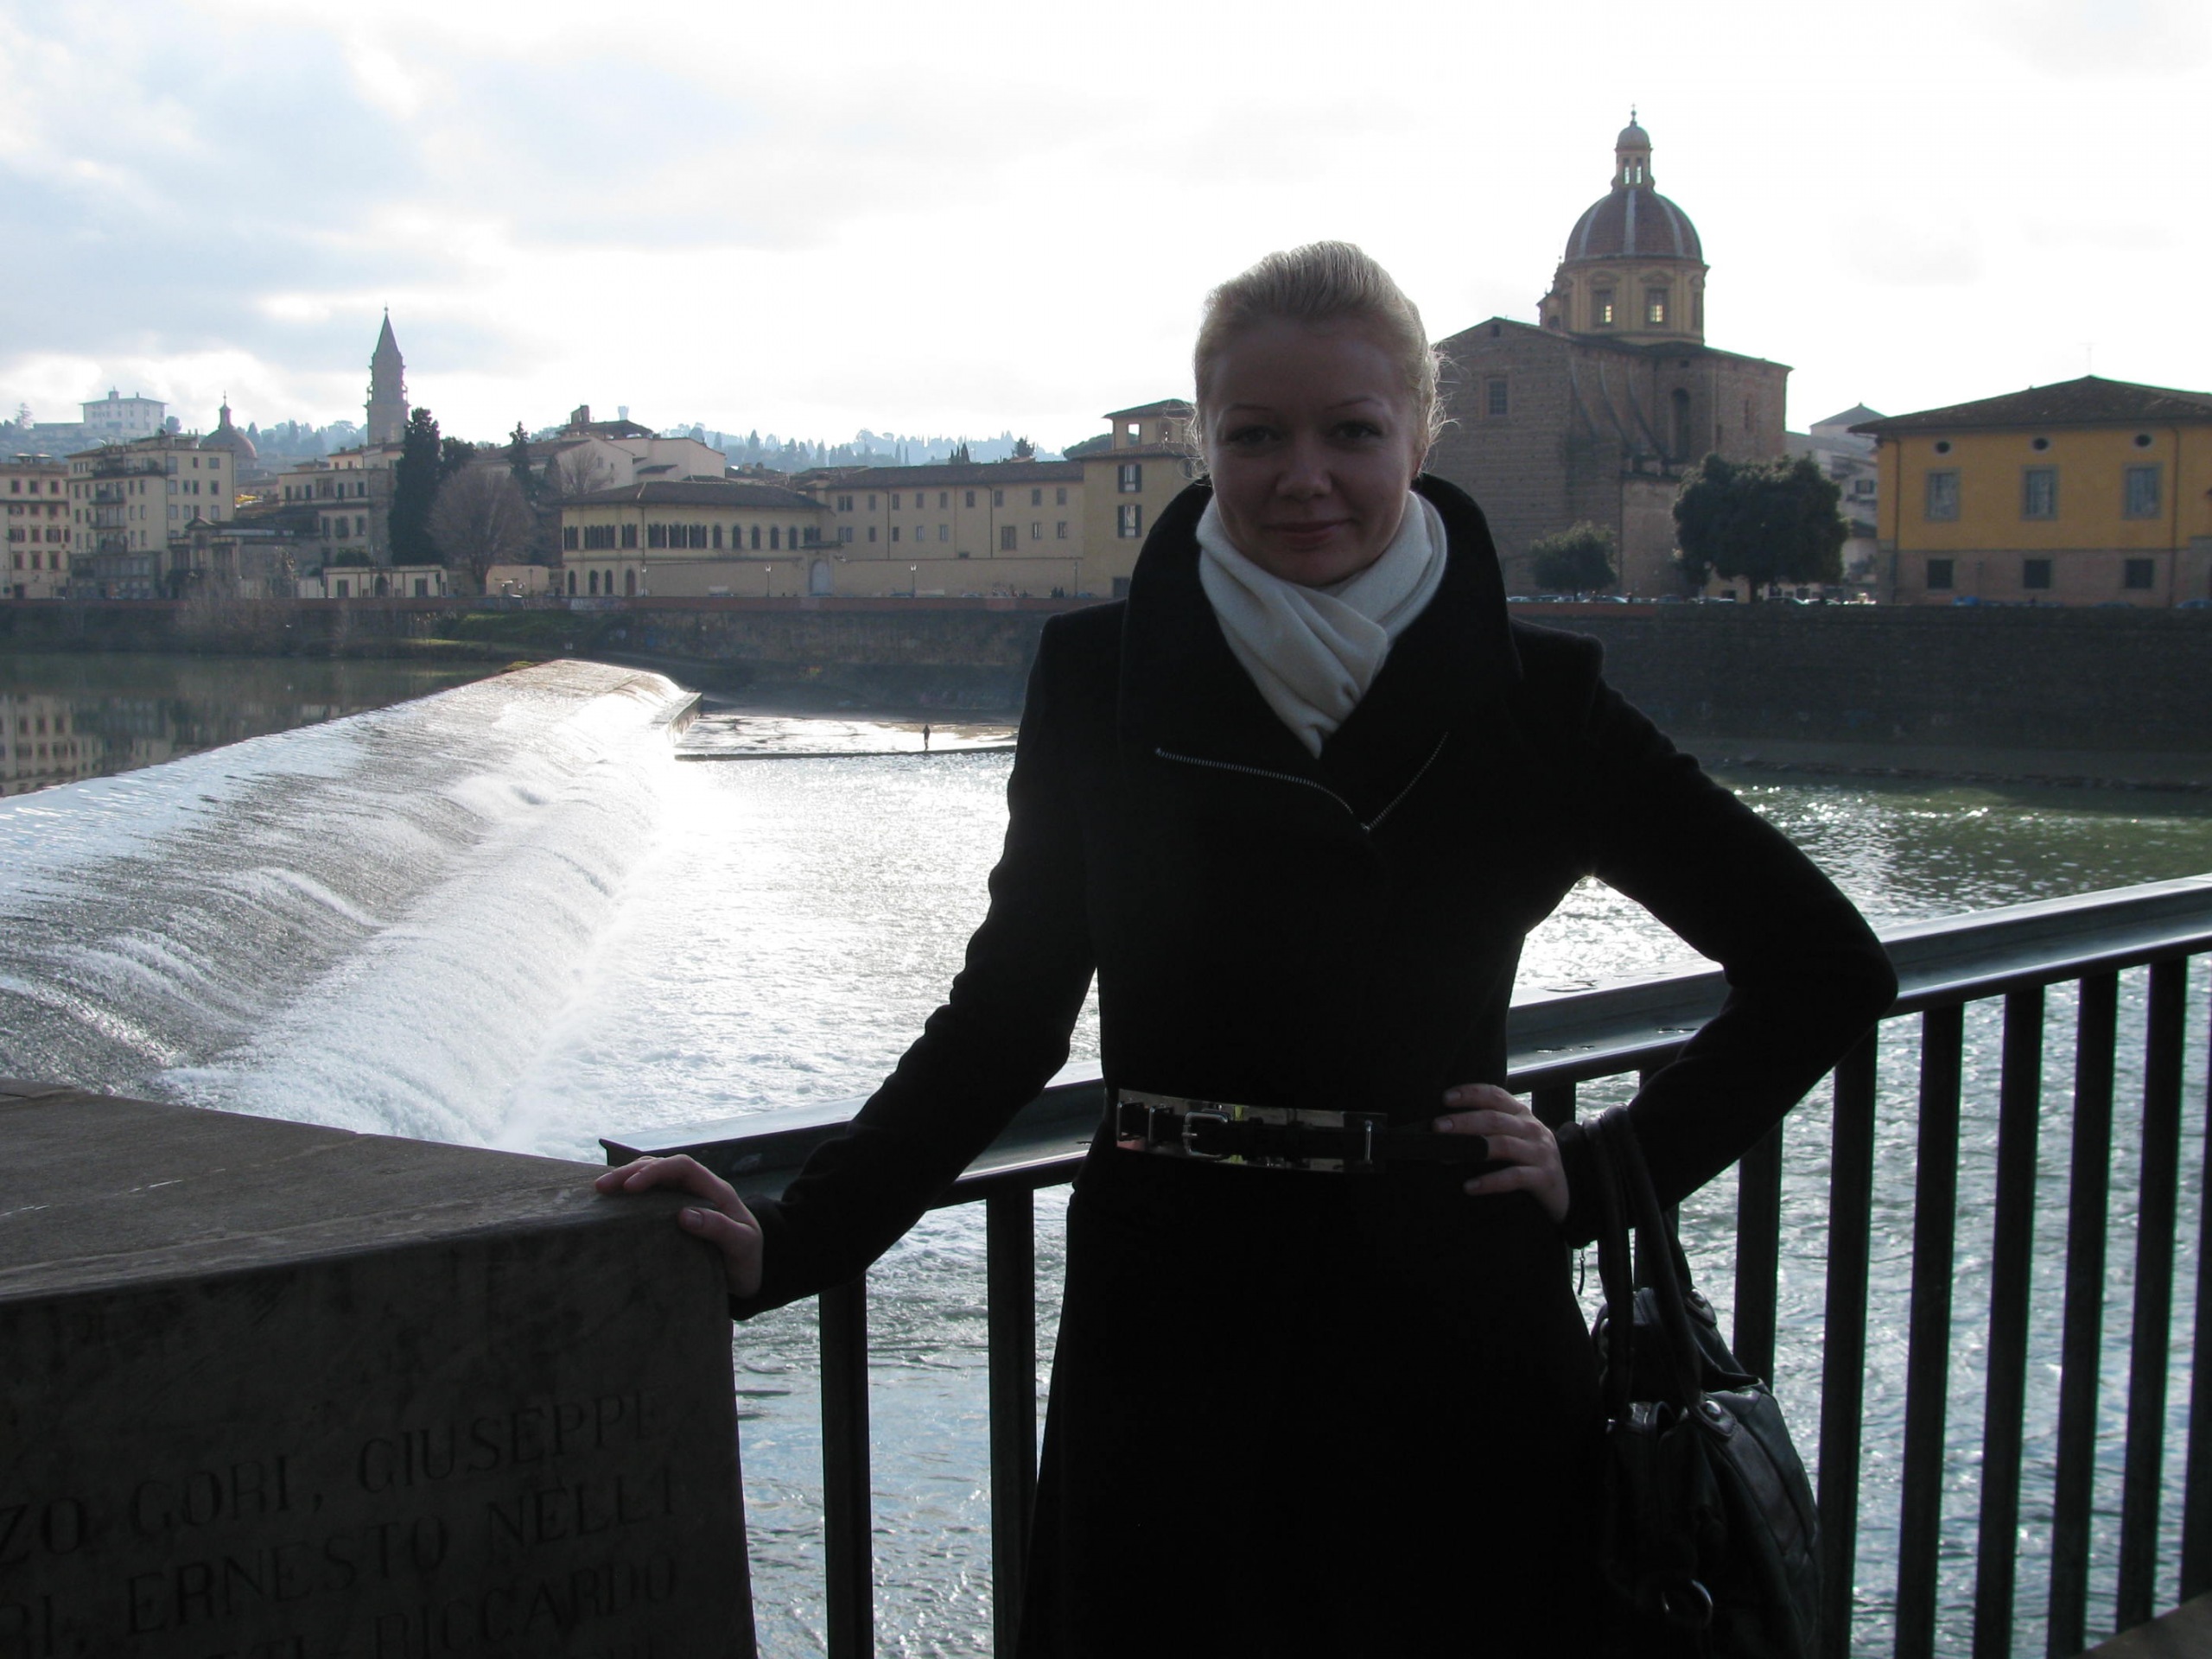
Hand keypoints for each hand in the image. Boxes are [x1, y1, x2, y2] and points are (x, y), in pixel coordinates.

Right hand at [592, 1154, 764, 1297]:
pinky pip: (650, 1198)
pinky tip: (611, 1204)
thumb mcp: (742, 1246)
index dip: (655, 1171)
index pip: (683, 1167)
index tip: (630, 1188)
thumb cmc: (747, 1260)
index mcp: (715, 1191)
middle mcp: (698, 1190)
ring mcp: (685, 1200)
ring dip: (627, 1180)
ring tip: (600, 1191)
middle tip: (602, 1188)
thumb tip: (685, 1215)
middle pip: (662, 1167)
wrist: (751, 1275)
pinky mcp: (674, 1215)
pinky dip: (630, 1197)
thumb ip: (721, 1230)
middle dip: (631, 1172)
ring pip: (654, 1179)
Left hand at [1435, 1084, 1567, 1224]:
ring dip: (1472, 1148)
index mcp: (1522, 1115)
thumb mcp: (1516, 1137)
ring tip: (1445, 1154)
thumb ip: (1491, 1127)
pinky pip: (1514, 1177)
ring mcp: (1540, 1153)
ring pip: (1503, 1145)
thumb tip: (1445, 1126)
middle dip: (1463, 1121)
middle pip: (1494, 1119)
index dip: (1471, 1093)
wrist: (1566, 1192)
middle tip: (1437, 1127)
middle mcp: (1532, 1129)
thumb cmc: (1530, 1161)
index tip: (1445, 1098)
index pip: (1496, 1095)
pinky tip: (1469, 1186)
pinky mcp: (1544, 1177)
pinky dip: (1490, 1181)